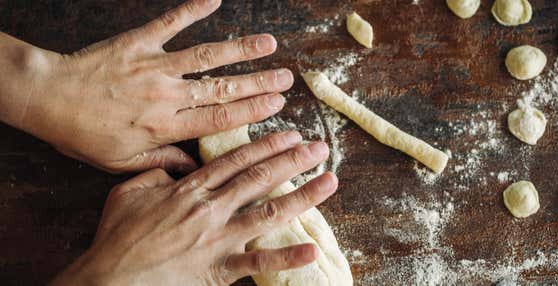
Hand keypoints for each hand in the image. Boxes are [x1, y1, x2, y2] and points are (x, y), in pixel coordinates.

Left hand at [0, 0, 293, 172]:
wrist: (48, 98)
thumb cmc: (83, 134)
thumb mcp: (121, 161)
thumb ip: (162, 162)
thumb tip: (194, 168)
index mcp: (165, 126)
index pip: (219, 118)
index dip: (253, 111)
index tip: (277, 105)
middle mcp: (166, 94)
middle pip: (222, 88)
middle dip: (259, 82)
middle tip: (286, 78)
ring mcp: (154, 66)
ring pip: (205, 56)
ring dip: (240, 49)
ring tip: (269, 43)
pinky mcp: (138, 43)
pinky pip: (170, 23)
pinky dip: (192, 9)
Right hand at [50, 131, 336, 285]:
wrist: (110, 278)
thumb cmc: (118, 237)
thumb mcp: (128, 192)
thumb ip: (156, 173)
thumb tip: (176, 166)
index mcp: (191, 189)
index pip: (236, 160)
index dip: (266, 145)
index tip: (290, 134)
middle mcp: (211, 208)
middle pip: (260, 179)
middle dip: (293, 161)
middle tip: (320, 148)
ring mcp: (218, 238)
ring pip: (268, 213)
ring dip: (303, 196)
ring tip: (330, 182)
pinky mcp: (219, 268)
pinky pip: (257, 261)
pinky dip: (286, 257)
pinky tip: (311, 251)